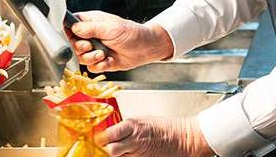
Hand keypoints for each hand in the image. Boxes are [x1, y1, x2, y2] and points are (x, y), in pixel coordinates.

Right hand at [68, 11, 173, 72]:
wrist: (145, 48)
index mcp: (90, 22)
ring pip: (80, 57)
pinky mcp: (100, 61)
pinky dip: (100, 66)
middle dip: (80, 48)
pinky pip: (91, 67)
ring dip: (91, 58)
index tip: (72, 38)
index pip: (70, 25)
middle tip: (90, 46)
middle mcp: (90, 35)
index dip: (68, 33)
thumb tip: (74, 27)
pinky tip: (110, 60)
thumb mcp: (110, 28)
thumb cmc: (131, 33)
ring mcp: (94, 49)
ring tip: (103, 54)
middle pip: (72, 44)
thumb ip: (91, 28)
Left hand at [97, 116, 212, 156]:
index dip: (97, 139)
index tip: (92, 140)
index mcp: (132, 126)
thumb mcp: (142, 122)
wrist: (184, 138)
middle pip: (109, 150)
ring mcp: (138, 154)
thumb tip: (107, 134)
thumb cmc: (165, 128)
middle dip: (102, 151)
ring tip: (111, 153)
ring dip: (112, 155)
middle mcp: (133, 141)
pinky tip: (124, 156)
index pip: (107, 135)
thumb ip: (124, 129)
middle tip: (97, 151)